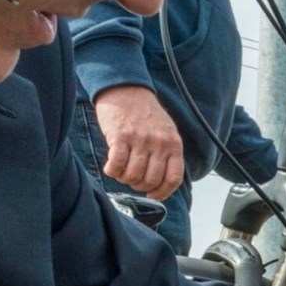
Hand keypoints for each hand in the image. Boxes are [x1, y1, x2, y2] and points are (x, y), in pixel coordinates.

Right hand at [95, 85, 184, 199]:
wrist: (126, 90)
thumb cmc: (146, 114)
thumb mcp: (166, 132)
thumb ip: (167, 154)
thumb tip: (161, 184)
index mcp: (173, 144)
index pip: (173, 178)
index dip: (163, 192)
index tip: (153, 195)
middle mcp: (158, 143)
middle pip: (151, 180)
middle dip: (139, 186)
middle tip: (133, 179)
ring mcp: (140, 140)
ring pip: (133, 175)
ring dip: (124, 179)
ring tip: (122, 171)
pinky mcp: (120, 136)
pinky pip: (116, 165)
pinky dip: (112, 171)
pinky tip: (111, 167)